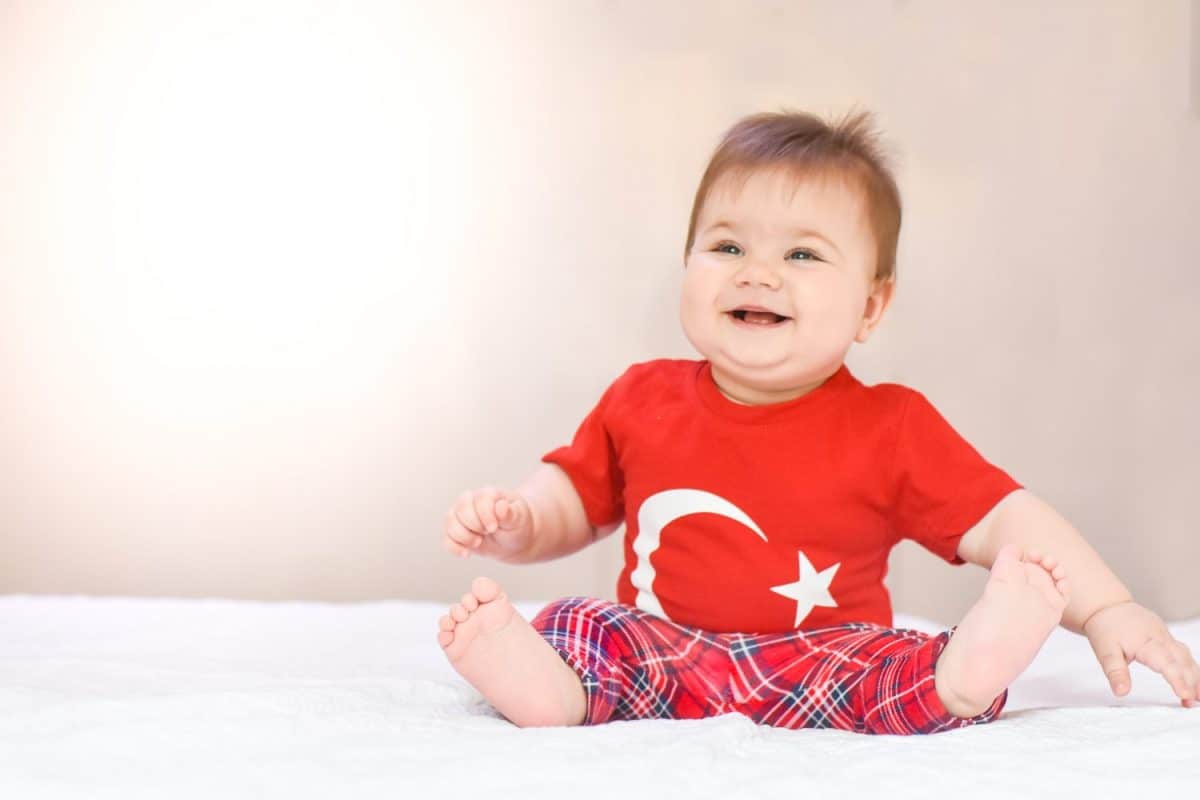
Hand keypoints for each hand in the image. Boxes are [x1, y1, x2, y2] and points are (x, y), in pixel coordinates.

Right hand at [443, 486, 534, 562]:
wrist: (515, 539)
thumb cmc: (518, 524)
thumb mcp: (519, 518)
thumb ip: (509, 513)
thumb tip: (500, 507)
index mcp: (488, 494)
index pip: (479, 500)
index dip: (485, 516)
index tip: (494, 527)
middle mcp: (471, 501)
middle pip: (461, 510)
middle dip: (475, 527)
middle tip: (489, 533)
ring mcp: (460, 515)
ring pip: (450, 523)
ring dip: (464, 537)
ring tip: (478, 542)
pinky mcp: (455, 531)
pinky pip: (446, 538)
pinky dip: (454, 547)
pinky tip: (466, 554)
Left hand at [1083, 600, 1199, 707]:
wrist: (1107, 605)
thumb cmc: (1106, 627)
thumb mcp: (1104, 651)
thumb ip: (1115, 672)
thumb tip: (1121, 692)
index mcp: (1146, 642)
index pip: (1166, 663)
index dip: (1177, 679)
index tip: (1185, 695)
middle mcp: (1161, 638)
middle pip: (1182, 662)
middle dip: (1192, 683)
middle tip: (1192, 703)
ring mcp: (1166, 637)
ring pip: (1186, 658)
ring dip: (1195, 677)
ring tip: (1197, 698)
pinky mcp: (1167, 638)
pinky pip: (1184, 654)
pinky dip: (1191, 669)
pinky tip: (1194, 683)